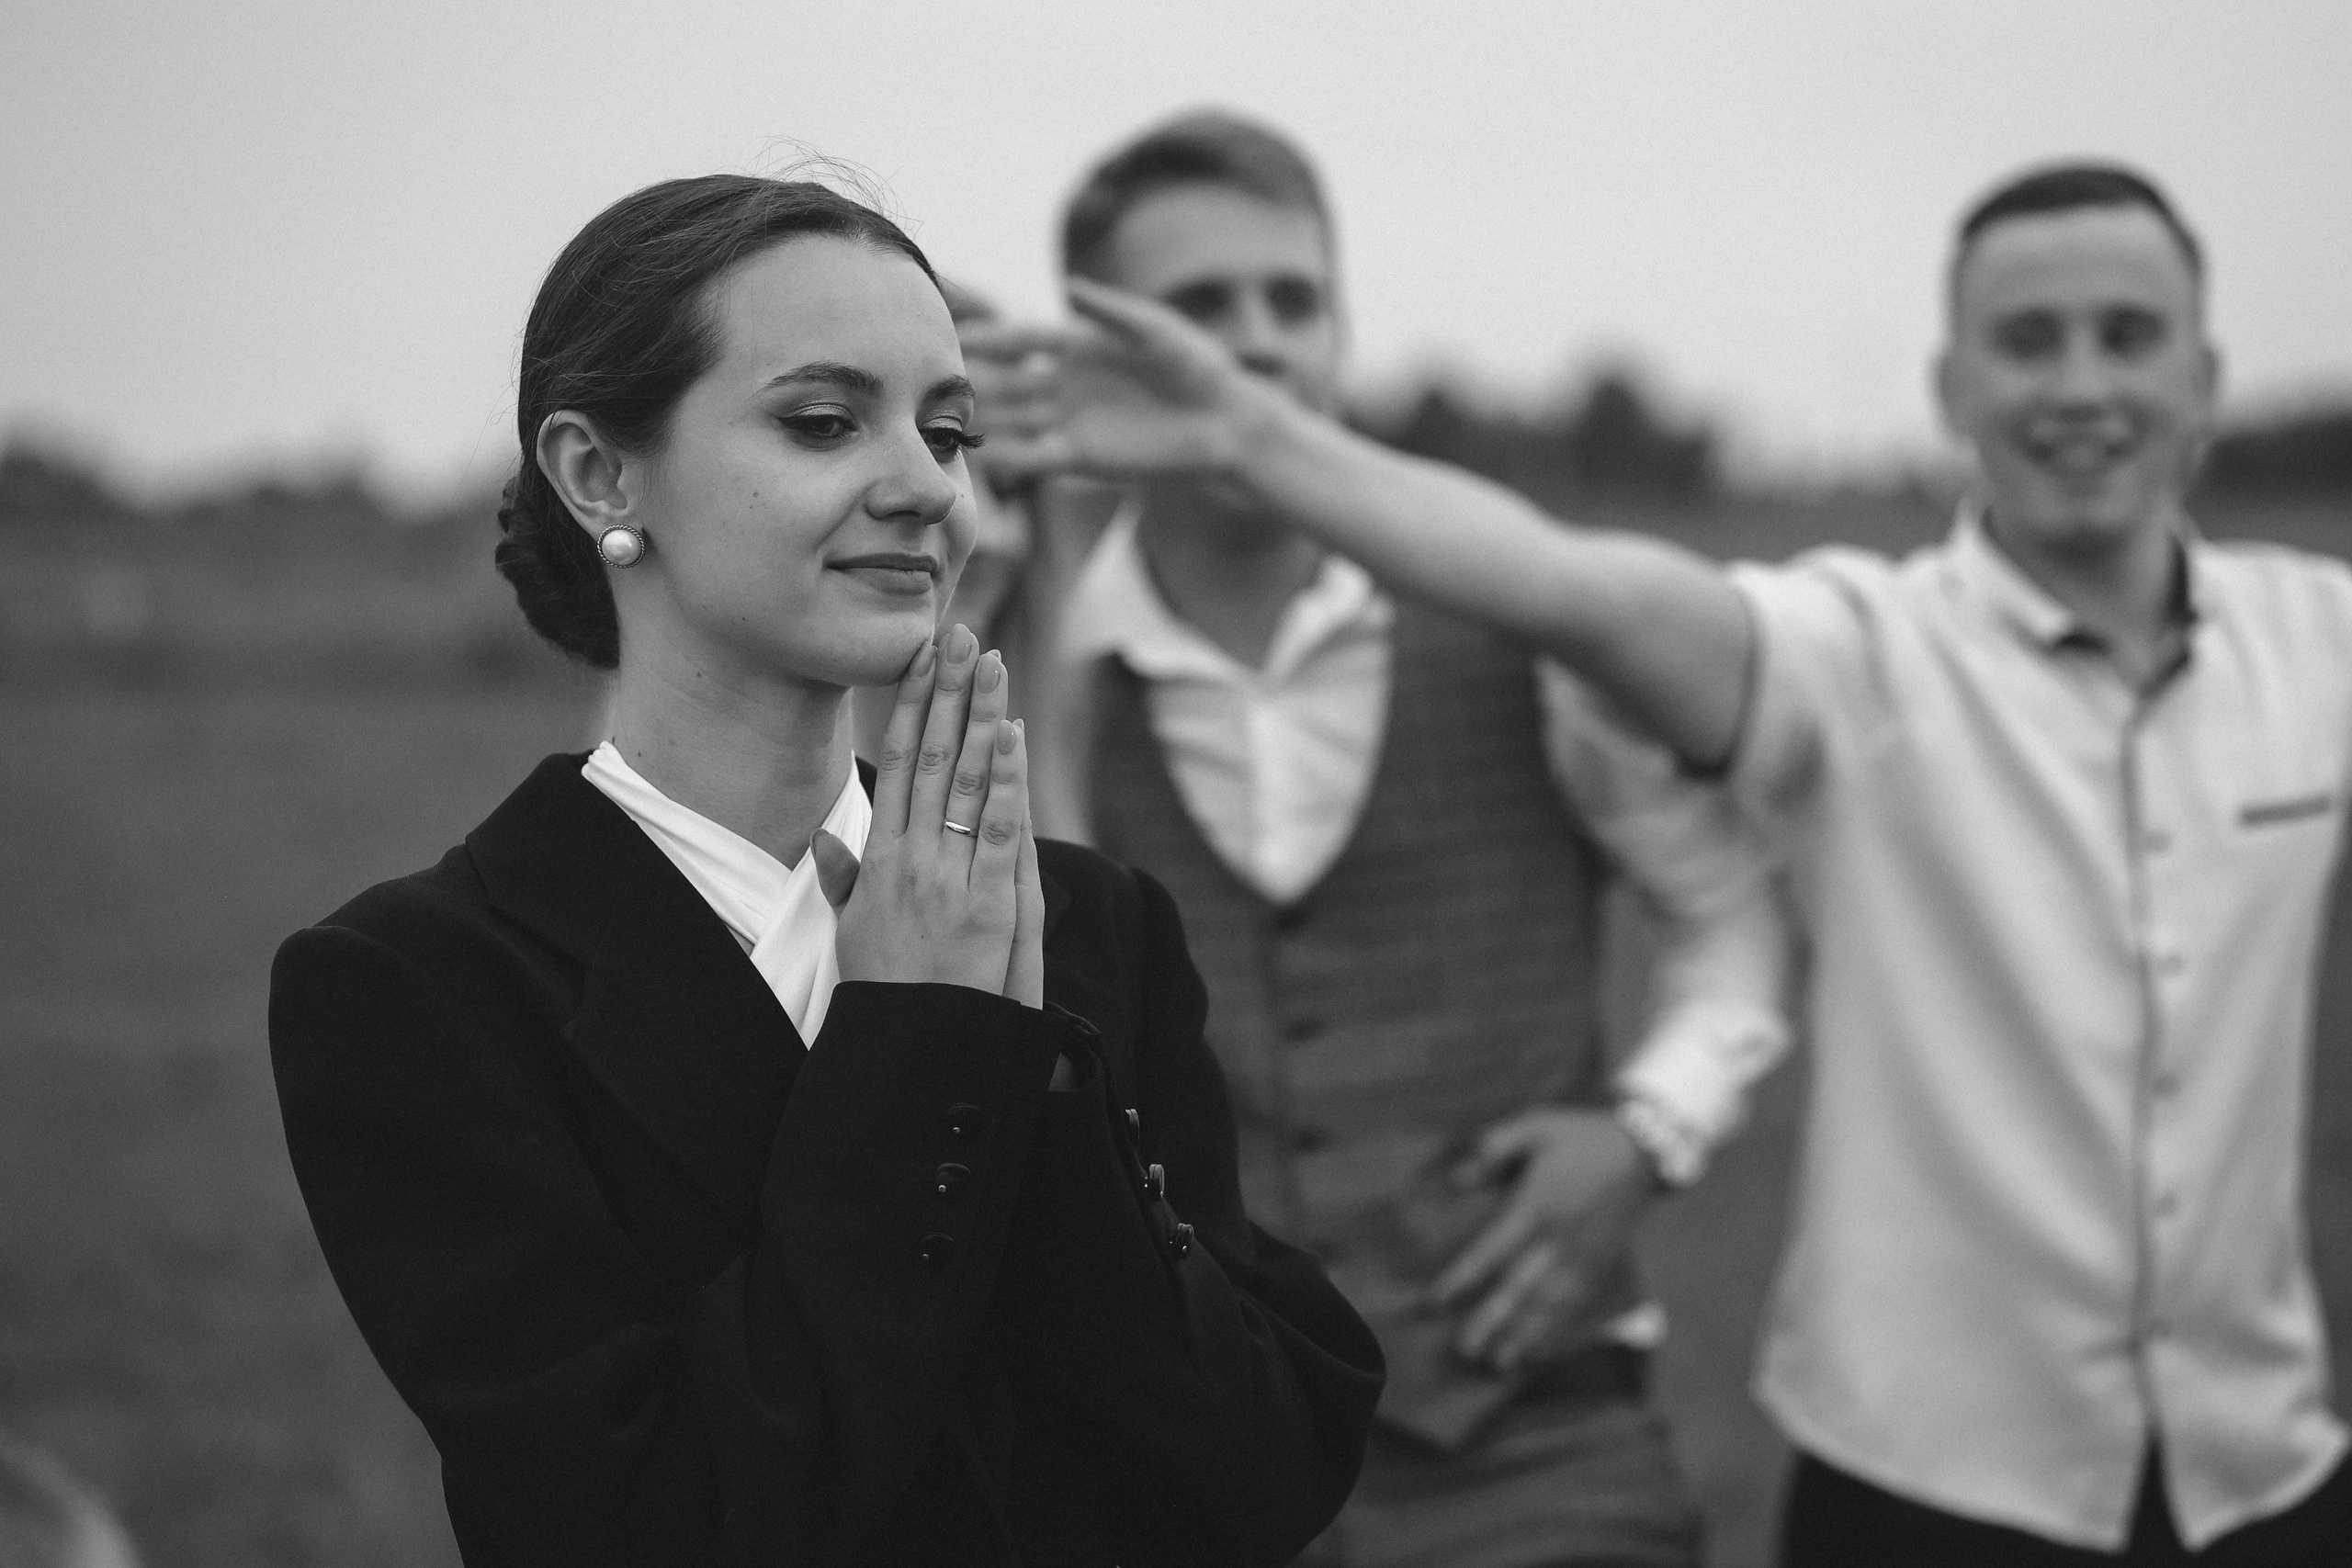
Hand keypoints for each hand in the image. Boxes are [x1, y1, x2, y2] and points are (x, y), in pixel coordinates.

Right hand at [814, 624, 1043, 1004]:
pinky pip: (1001, 829)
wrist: (912, 1045)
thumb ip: (843, 880)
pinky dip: (1008, 779)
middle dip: (950, 693)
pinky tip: (1011, 734)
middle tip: (964, 636)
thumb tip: (823, 842)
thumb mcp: (853, 930)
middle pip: (933, 757)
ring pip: (967, 782)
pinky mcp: (989, 903)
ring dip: (983, 717)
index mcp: (881, 858)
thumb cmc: (886, 990)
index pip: (898, 764)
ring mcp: (950, 877)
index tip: (923, 659)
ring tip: (994, 665)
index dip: (911, 706)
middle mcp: (913, 858)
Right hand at [960, 278, 1285, 483]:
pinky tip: (980, 460)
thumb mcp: (1160, 332)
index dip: (989, 337)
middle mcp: (1066, 382)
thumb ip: (1114, 312)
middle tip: (928, 382)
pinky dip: (1007, 458)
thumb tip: (1068, 287)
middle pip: (1007, 379)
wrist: (1225, 425)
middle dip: (970, 380)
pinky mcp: (1081, 457)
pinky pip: (1034, 456)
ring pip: (1012, 419)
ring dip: (978, 421)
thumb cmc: (1200, 367)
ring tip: (938, 423)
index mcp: (1081, 345)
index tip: (954, 334)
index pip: (1022, 339)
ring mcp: (1070, 420)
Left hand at [1427, 1108, 1654, 1371]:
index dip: (1463, 1278)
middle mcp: (1559, 1238)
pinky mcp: (1603, 1263)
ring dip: (1525, 1335)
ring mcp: (1583, 1255)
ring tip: (1500, 1362)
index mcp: (1536, 1206)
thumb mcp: (1533, 1125)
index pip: (1492, 1250)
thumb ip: (1493, 1149)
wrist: (1641, 1148)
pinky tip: (1541, 1350)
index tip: (1435, 1301)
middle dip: (1492, 1320)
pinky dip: (1559, 1330)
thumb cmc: (1578, 1135)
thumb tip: (1454, 1179)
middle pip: (1520, 1287)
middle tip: (1466, 1350)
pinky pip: (1578, 1305)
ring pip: (1550, 1304)